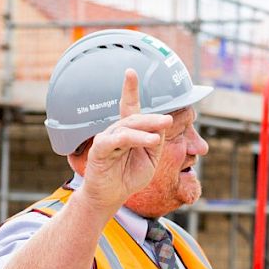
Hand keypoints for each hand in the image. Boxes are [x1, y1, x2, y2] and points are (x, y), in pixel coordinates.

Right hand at [79, 69, 171, 213]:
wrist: (112, 197)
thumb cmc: (130, 176)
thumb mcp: (151, 159)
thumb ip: (156, 142)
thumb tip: (161, 126)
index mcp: (130, 131)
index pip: (130, 107)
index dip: (129, 89)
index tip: (130, 72)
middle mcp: (117, 131)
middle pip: (135, 118)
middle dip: (152, 119)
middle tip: (168, 121)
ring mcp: (107, 139)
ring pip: (127, 129)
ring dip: (144, 131)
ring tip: (157, 137)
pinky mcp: (100, 150)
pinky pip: (114, 141)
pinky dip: (130, 139)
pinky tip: (145, 141)